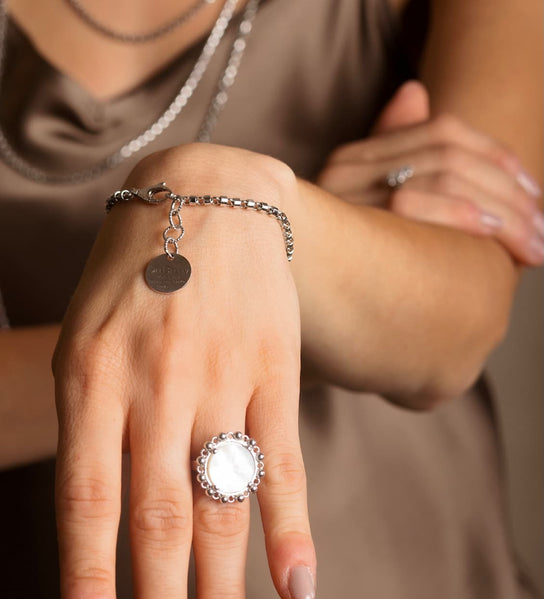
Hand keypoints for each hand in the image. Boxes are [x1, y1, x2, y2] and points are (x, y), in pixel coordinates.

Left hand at [52, 145, 314, 598]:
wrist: (202, 194)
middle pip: (160, 515)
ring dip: (225, 591)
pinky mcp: (273, 369)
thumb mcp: (82, 338)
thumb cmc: (131, 278)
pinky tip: (298, 588)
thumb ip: (92, 424)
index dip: (91, 574)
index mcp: (90, 378)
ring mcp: (220, 376)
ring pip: (223, 502)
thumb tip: (107, 522)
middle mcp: (155, 384)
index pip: (85, 496)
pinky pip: (283, 459)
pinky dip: (290, 528)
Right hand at [317, 80, 543, 265]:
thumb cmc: (342, 267)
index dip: (499, 158)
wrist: (294, 293)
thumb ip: (394, 158)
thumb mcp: (368, 212)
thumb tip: (415, 91)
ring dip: (502, 209)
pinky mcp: (346, 218)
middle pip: (451, 152)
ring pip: (444, 172)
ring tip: (531, 245)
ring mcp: (344, 191)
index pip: (444, 131)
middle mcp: (347, 167)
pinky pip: (413, 201)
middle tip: (542, 232)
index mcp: (355, 159)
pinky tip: (492, 234)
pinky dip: (462, 214)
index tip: (534, 194)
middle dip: (511, 192)